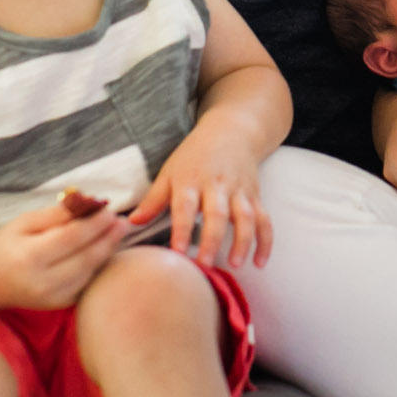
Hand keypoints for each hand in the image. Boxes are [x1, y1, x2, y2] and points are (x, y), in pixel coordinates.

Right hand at [0, 201, 129, 309]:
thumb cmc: (7, 244)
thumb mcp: (25, 222)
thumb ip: (57, 214)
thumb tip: (88, 202)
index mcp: (29, 257)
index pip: (72, 238)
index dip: (95, 223)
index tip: (110, 209)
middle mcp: (41, 282)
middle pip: (86, 258)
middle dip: (108, 238)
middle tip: (123, 222)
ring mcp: (51, 299)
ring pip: (90, 273)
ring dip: (107, 252)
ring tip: (118, 233)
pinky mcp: (58, 306)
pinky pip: (86, 284)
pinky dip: (98, 267)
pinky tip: (104, 251)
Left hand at [128, 124, 271, 267]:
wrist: (231, 131)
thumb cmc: (195, 155)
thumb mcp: (170, 171)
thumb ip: (154, 199)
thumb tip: (131, 223)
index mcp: (191, 180)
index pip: (185, 206)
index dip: (181, 229)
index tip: (178, 252)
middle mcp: (217, 185)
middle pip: (217, 214)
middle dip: (212, 240)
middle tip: (205, 264)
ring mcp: (239, 191)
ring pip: (245, 216)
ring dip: (243, 240)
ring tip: (235, 264)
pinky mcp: (255, 196)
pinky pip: (264, 219)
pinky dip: (265, 241)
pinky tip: (259, 261)